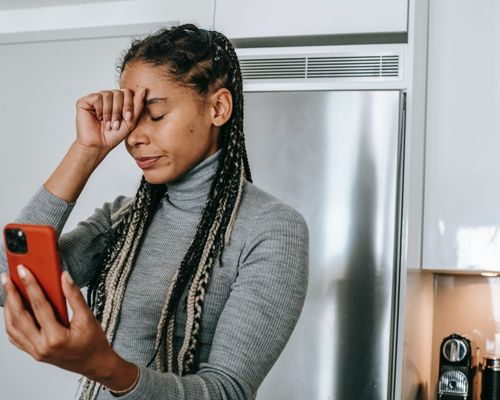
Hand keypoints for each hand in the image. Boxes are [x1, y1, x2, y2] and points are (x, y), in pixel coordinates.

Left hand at [1, 266, 122, 382]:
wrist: (94, 363)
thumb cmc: (93, 342)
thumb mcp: (88, 317)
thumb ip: (74, 296)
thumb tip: (65, 277)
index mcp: (56, 337)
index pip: (39, 306)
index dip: (30, 285)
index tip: (23, 271)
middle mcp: (41, 346)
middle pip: (19, 317)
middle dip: (11, 295)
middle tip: (7, 278)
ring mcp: (35, 351)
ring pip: (13, 328)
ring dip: (8, 308)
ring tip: (8, 291)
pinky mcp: (34, 353)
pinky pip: (16, 337)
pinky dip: (11, 322)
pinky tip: (12, 310)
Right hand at [75, 87, 145, 158]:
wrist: (99, 145)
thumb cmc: (114, 135)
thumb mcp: (130, 121)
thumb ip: (137, 105)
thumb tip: (143, 89)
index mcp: (118, 101)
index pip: (127, 92)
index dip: (129, 105)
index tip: (127, 118)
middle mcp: (107, 97)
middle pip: (118, 92)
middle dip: (119, 110)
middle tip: (116, 124)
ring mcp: (96, 98)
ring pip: (108, 95)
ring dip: (109, 113)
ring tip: (108, 124)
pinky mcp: (85, 101)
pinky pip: (97, 97)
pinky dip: (100, 110)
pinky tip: (98, 118)